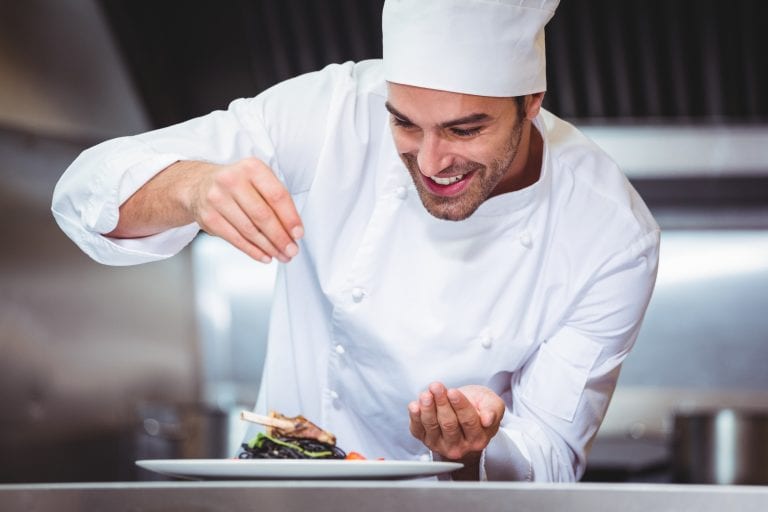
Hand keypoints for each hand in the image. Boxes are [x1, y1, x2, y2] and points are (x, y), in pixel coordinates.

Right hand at [186, 158, 303, 262]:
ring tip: (281, 255)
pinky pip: (236, 239)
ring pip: (250, 230)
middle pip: (263, 215)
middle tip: (292, 250)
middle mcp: (232, 180)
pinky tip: (264, 255)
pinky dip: (253, 250)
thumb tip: (292, 230)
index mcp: (251, 168)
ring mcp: (218, 199)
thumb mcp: (257, 180)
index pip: (277, 196)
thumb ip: (275, 199)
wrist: (200, 184)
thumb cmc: (237, 184)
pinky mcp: (209, 217)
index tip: (298, 234)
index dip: (290, 218)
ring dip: (269, 247)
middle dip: (280, 237)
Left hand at [408, 382, 504, 463]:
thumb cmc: (479, 407)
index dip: (460, 405)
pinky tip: (415, 405)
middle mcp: (459, 446)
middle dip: (442, 403)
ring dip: (427, 408)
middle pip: (449, 424)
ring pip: (432, 427)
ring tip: (426, 394)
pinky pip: (417, 430)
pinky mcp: (425, 439)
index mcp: (478, 438)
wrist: (465, 414)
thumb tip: (487, 419)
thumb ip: (494, 410)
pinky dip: (414, 417)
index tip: (453, 392)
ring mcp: (440, 445)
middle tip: (437, 387)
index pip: (468, 421)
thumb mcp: (493, 404)